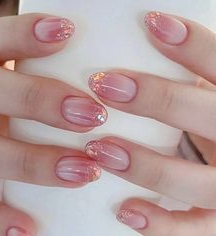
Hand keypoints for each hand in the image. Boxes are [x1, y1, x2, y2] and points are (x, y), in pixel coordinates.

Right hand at [0, 13, 106, 235]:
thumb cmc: (1, 96)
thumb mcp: (14, 77)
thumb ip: (42, 74)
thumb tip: (100, 75)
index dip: (27, 34)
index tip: (68, 31)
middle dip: (41, 100)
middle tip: (92, 114)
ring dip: (38, 163)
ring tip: (85, 171)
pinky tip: (30, 226)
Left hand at [85, 11, 215, 234]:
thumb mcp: (207, 99)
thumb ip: (189, 82)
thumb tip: (149, 39)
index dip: (193, 44)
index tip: (152, 22)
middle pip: (204, 115)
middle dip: (156, 99)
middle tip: (104, 85)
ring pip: (194, 180)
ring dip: (145, 164)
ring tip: (99, 150)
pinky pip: (191, 230)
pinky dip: (160, 224)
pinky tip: (125, 211)